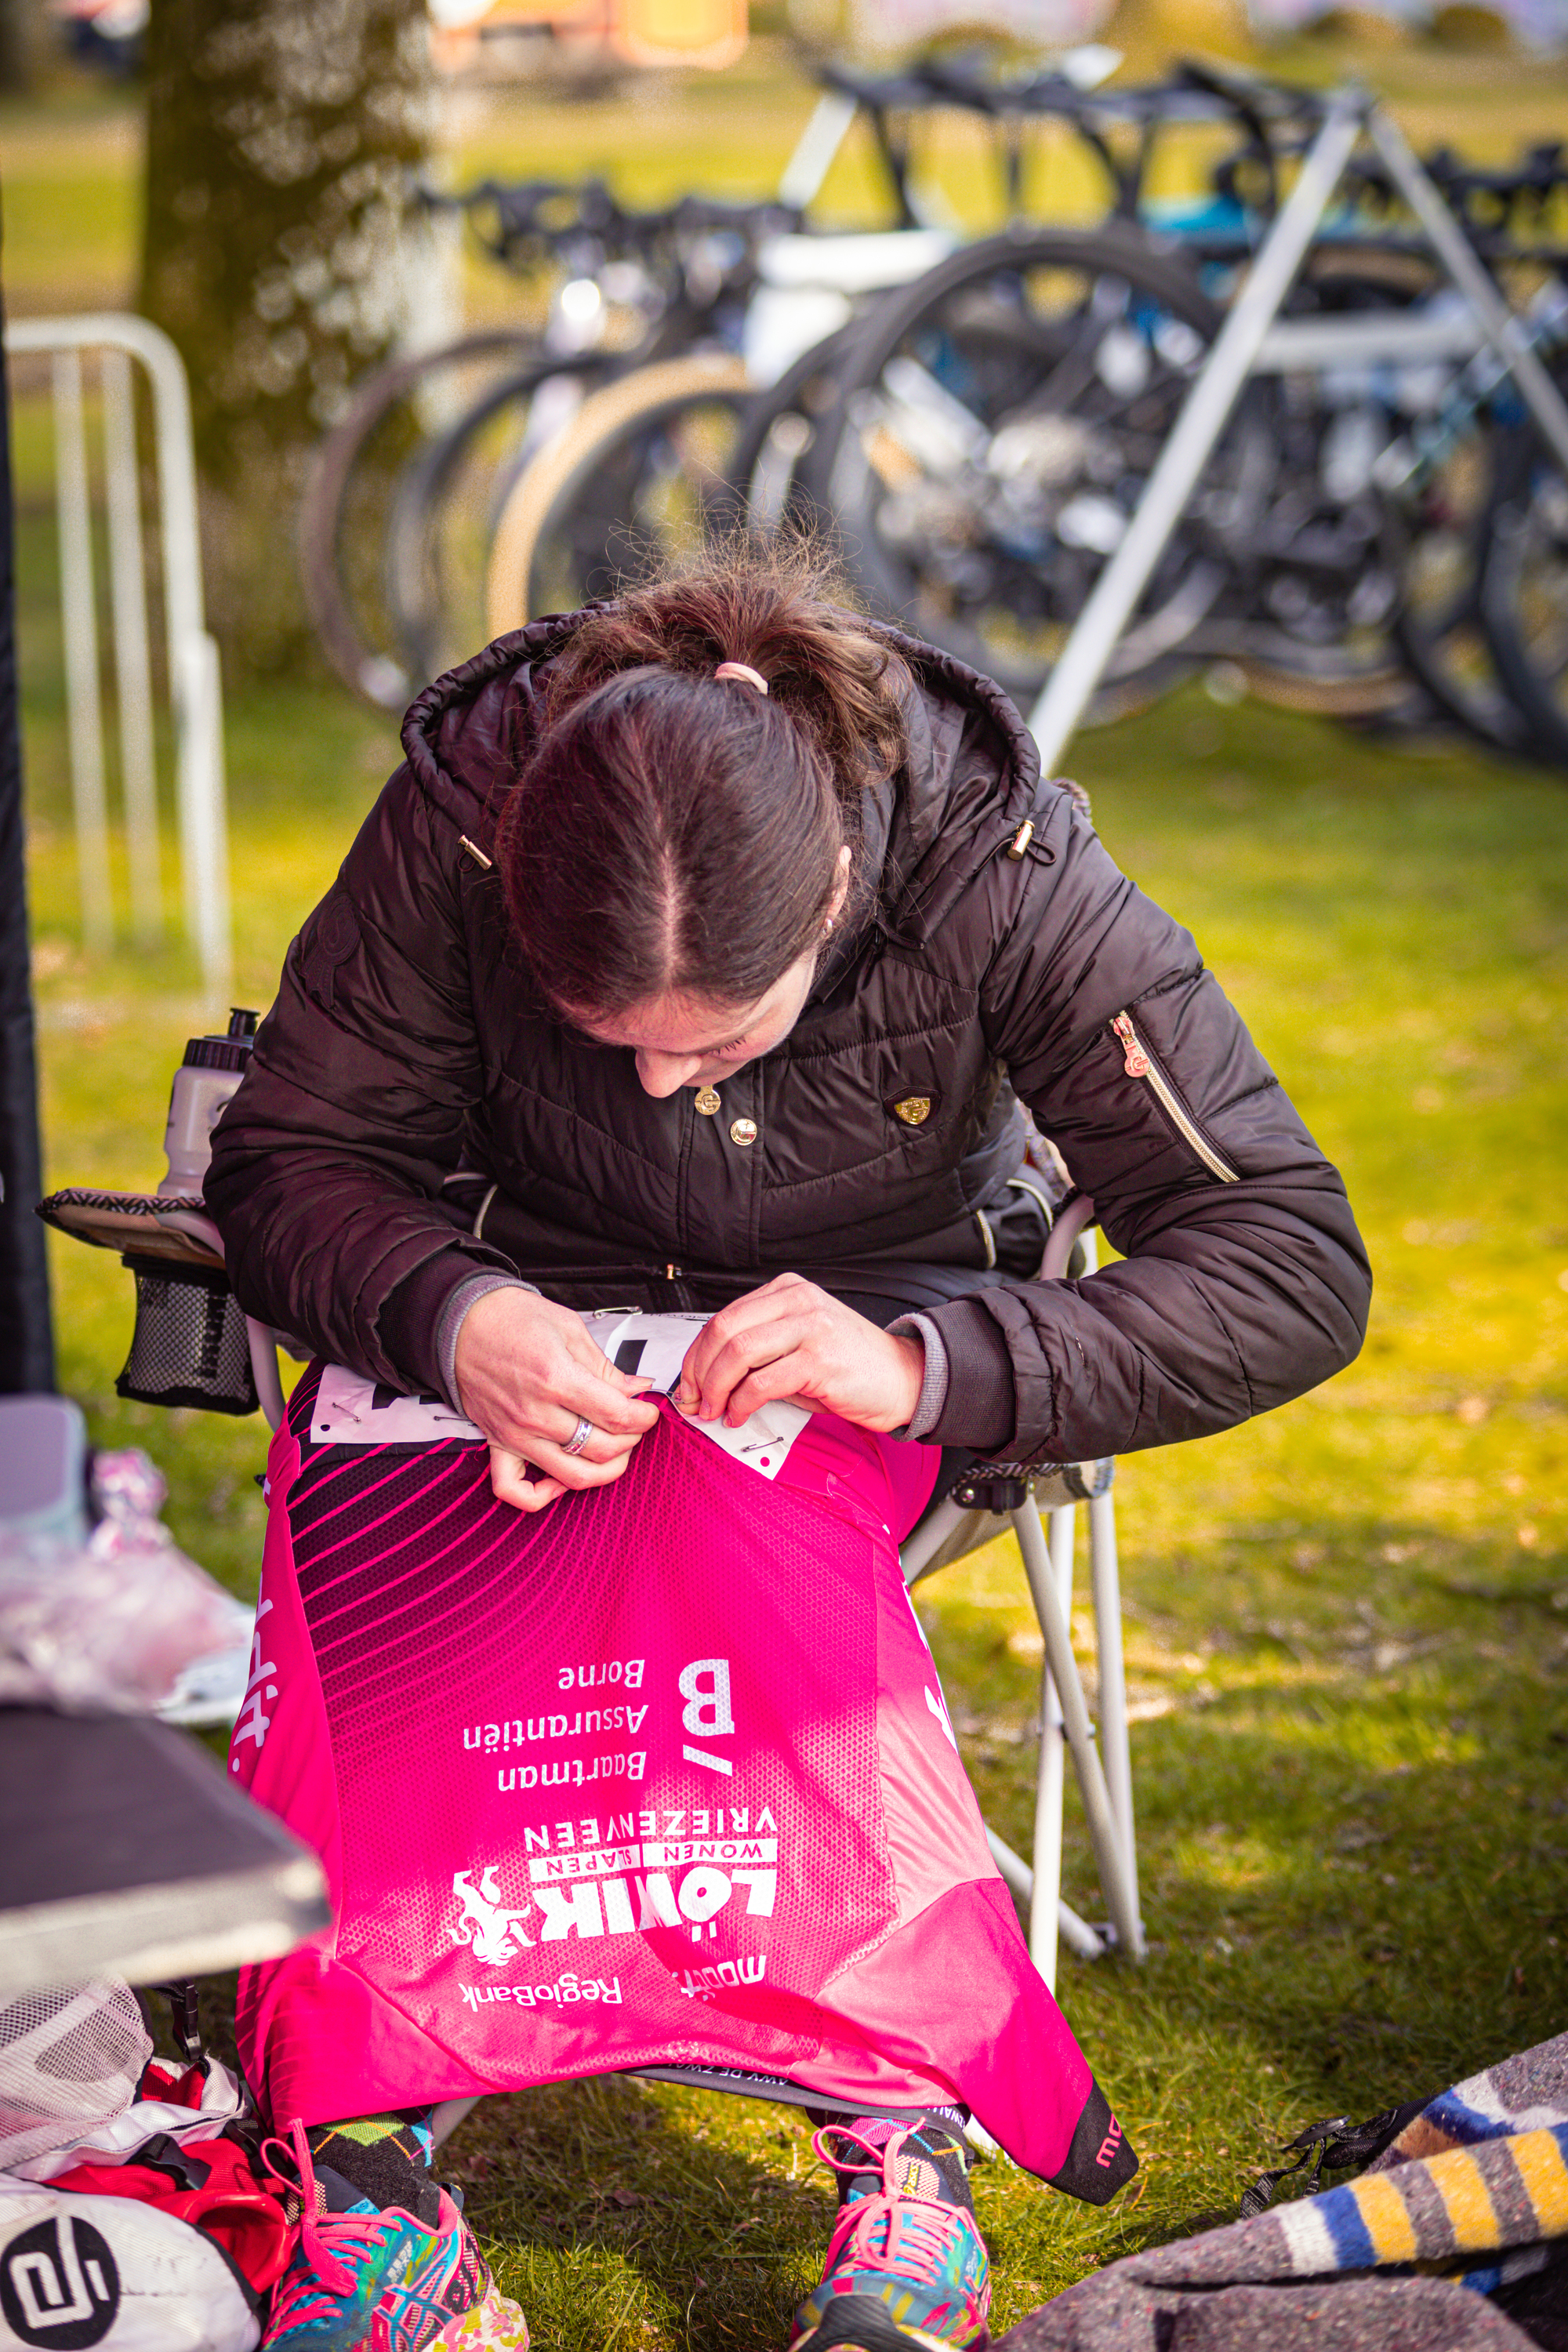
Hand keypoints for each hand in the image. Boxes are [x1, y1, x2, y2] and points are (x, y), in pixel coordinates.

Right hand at [454, 1287, 659, 1512]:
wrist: (462, 1323)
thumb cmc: (511, 1319)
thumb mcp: (569, 1329)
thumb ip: (605, 1368)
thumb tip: (636, 1389)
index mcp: (556, 1377)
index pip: (616, 1416)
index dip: (643, 1417)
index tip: (647, 1411)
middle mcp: (535, 1412)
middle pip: (601, 1448)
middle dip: (631, 1439)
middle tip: (634, 1425)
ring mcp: (515, 1433)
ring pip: (572, 1476)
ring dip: (604, 1470)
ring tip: (614, 1451)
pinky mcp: (497, 1443)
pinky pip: (514, 1489)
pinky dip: (541, 1494)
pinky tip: (561, 1479)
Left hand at [675, 1274, 924, 1434]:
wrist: (905, 1380)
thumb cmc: (850, 1368)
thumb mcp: (798, 1345)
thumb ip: (758, 1351)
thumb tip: (707, 1379)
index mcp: (788, 1291)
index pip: (724, 1316)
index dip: (696, 1354)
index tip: (688, 1383)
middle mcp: (799, 1301)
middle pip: (724, 1329)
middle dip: (699, 1371)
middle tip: (694, 1400)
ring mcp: (811, 1327)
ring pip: (738, 1352)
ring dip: (716, 1388)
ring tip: (715, 1410)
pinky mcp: (820, 1359)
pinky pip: (762, 1381)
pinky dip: (742, 1403)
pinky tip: (740, 1415)